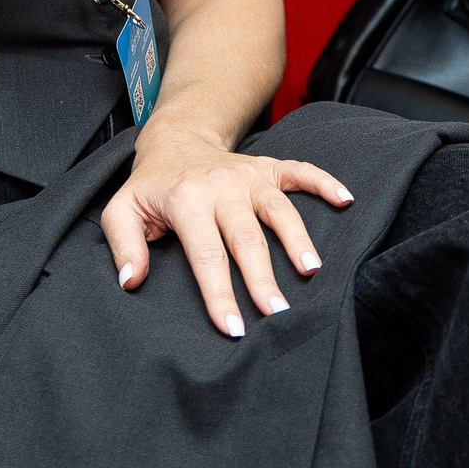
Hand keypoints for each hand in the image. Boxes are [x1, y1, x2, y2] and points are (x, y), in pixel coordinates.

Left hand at [101, 126, 352, 338]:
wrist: (175, 139)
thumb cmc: (150, 186)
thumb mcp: (121, 210)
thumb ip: (123, 245)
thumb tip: (131, 281)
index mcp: (186, 199)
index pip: (205, 254)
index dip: (218, 293)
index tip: (232, 329)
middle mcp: (222, 186)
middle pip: (247, 239)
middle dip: (262, 279)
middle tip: (277, 314)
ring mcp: (249, 176)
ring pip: (279, 210)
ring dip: (297, 239)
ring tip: (312, 272)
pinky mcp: (269, 168)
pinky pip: (302, 172)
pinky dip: (325, 183)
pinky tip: (347, 200)